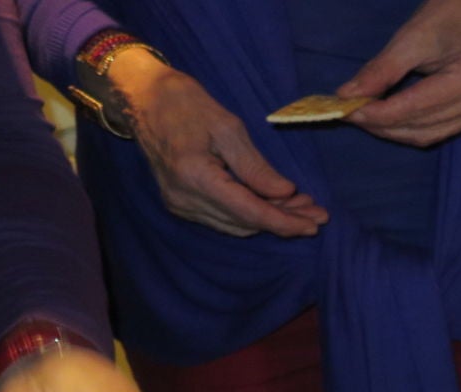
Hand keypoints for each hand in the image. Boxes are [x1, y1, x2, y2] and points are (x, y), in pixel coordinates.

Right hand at [101, 48, 325, 237]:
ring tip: (301, 208)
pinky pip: (224, 218)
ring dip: (270, 218)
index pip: (249, 212)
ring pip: (237, 225)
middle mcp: (185, 199)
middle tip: (317, 213)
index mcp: (195, 176)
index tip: (315, 224)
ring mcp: (180, 205)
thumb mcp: (227, 126)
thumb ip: (255, 166)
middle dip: (284, 220)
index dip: (285, 222)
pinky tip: (272, 204)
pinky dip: (250, 214)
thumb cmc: (185, 103)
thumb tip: (285, 193)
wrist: (143, 98)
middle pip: (246, 222)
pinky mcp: (181, 204)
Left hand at [340, 0, 460, 146]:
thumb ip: (380, 70)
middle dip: (381, 123)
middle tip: (348, 113)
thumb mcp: (409, 38)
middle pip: (420, 125)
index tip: (346, 110)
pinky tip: (386, 121)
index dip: (378, 113)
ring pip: (426, 135)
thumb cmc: (444, 18)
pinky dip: (407, 130)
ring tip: (363, 117)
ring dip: (391, 131)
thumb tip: (347, 96)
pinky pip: (435, 133)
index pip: (416, 106)